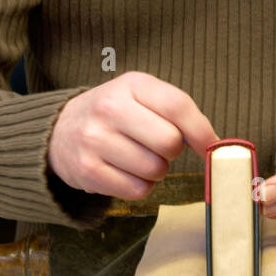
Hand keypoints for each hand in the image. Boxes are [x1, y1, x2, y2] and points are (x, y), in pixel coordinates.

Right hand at [47, 71, 217, 199]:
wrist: (60, 130)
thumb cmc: (116, 114)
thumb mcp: (141, 97)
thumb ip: (177, 112)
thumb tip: (214, 144)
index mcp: (131, 84)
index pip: (178, 105)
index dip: (202, 131)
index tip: (212, 146)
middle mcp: (109, 108)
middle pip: (169, 142)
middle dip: (173, 151)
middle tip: (158, 147)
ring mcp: (95, 140)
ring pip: (155, 169)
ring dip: (156, 170)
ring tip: (137, 157)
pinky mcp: (87, 171)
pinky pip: (137, 190)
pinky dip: (140, 186)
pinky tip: (125, 171)